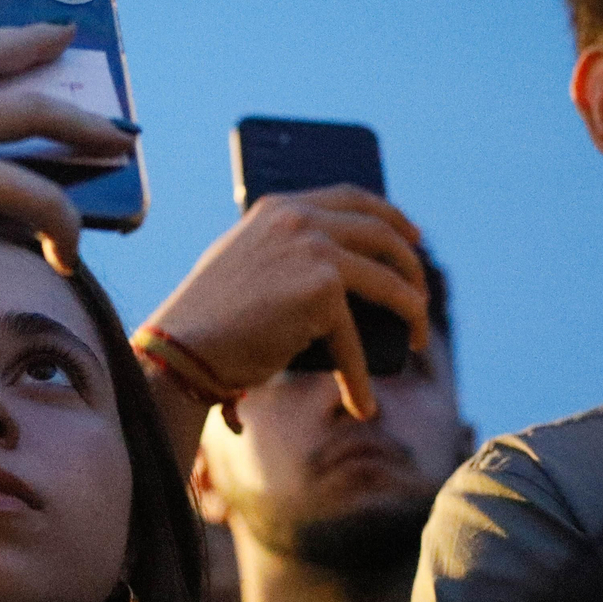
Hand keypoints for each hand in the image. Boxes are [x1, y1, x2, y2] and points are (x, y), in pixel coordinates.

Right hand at [142, 185, 428, 419]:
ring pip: (388, 281)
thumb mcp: (241, 264)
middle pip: (381, 233)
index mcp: (279, 207)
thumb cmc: (205, 320)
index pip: (352, 198)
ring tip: (416, 340)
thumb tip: (322, 278)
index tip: (412, 238)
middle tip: (421, 296)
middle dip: (411, 265)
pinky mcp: (322, 290)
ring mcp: (314, 250)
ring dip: (412, 313)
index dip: (391, 216)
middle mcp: (299, 219)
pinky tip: (363, 403)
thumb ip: (276, 253)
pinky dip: (360, 378)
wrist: (181, 346)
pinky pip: (356, 340)